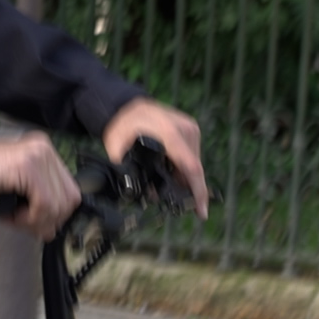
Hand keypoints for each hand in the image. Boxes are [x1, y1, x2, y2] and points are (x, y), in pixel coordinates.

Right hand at [0, 131, 81, 240]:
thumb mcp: (15, 193)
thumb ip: (38, 205)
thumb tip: (52, 230)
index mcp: (43, 151)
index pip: (70, 192)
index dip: (54, 215)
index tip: (31, 222)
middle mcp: (43, 148)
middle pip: (69, 200)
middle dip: (47, 221)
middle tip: (21, 223)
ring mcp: (36, 155)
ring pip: (58, 205)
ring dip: (35, 221)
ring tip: (13, 217)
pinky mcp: (26, 166)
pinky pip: (43, 204)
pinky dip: (28, 218)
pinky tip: (11, 215)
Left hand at [101, 97, 208, 218]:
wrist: (129, 106)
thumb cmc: (123, 126)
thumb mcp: (117, 147)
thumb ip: (126, 170)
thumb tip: (143, 193)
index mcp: (169, 132)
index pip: (190, 166)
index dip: (197, 191)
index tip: (201, 212)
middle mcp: (185, 129)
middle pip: (194, 168)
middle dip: (191, 190)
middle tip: (183, 207)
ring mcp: (190, 128)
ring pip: (194, 164)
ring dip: (187, 180)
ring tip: (173, 190)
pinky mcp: (191, 130)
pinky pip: (192, 156)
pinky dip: (185, 170)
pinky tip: (176, 178)